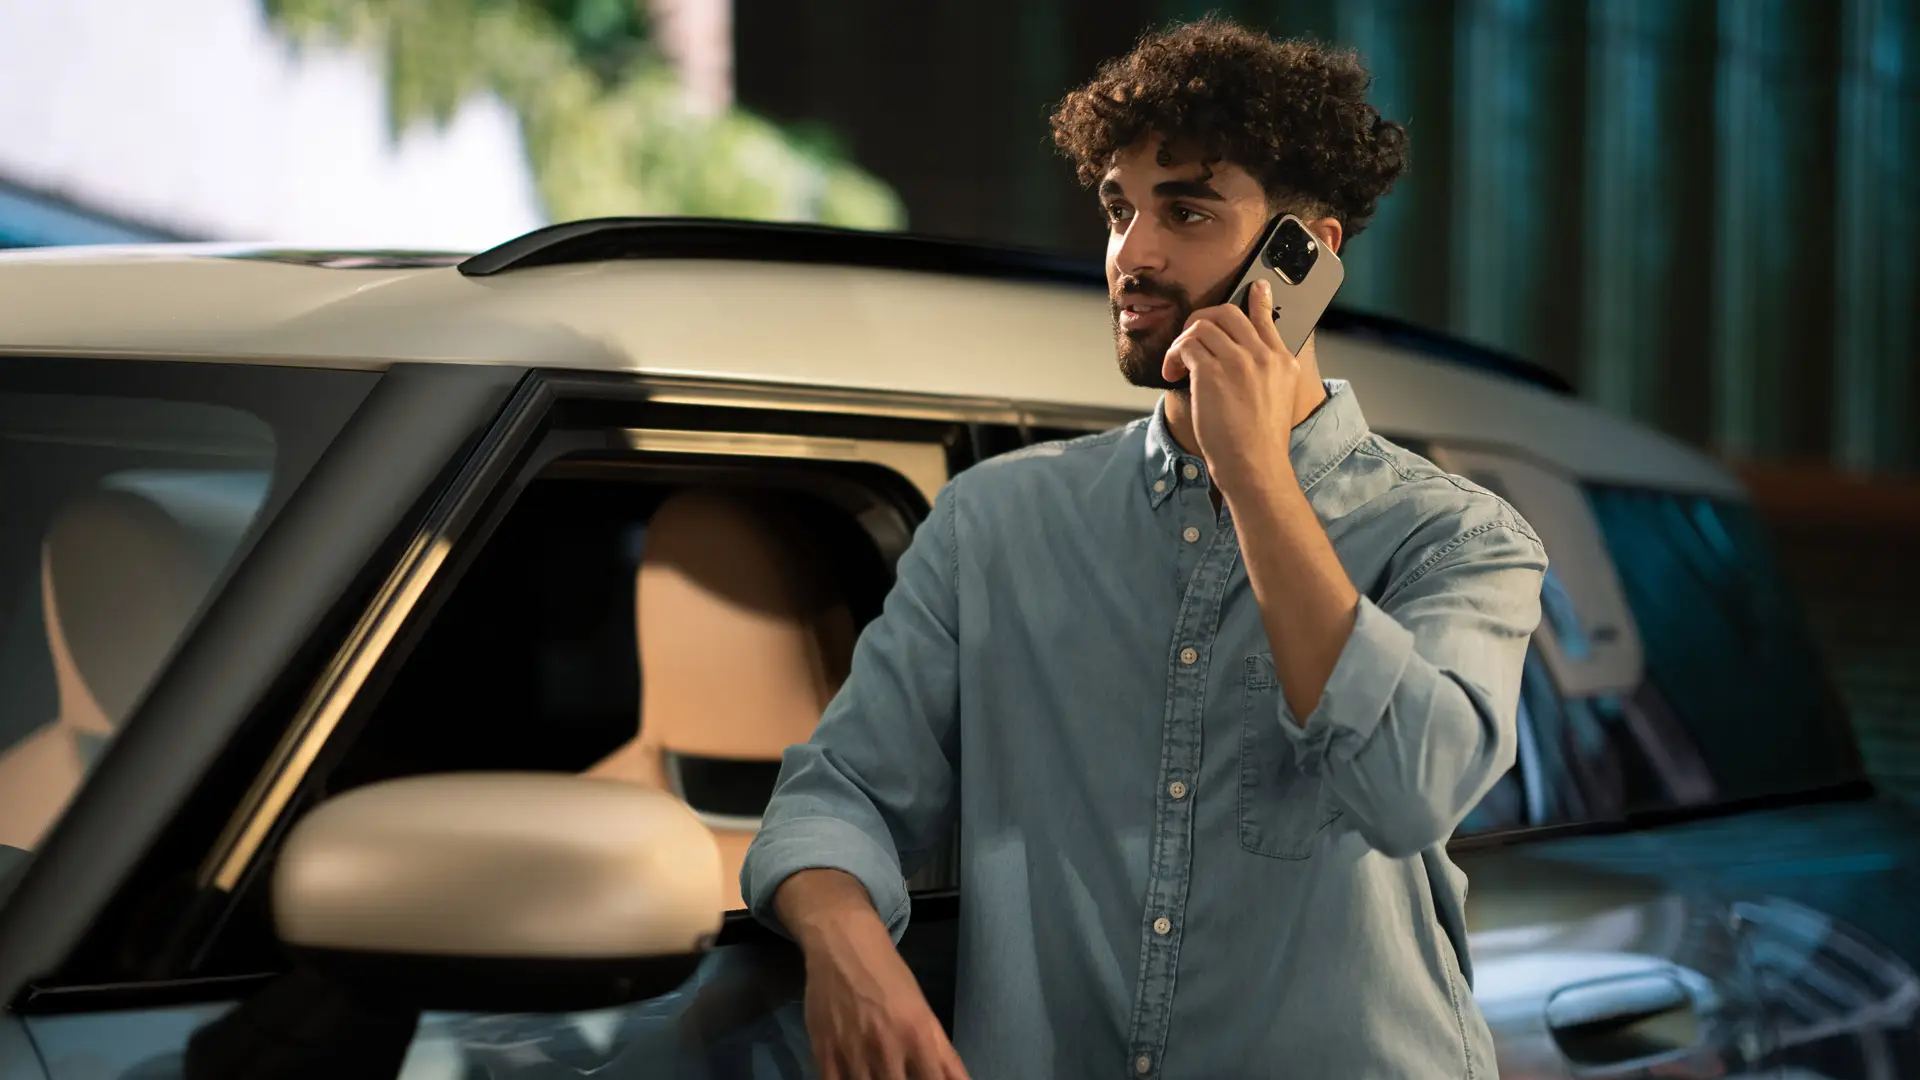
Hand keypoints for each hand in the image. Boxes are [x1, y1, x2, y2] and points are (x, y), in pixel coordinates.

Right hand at [800, 916, 968, 1079]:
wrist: (844, 945)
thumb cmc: (890, 979)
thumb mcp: (925, 1014)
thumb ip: (945, 1057)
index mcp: (919, 1037)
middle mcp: (887, 1049)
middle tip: (900, 1074)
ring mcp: (853, 1053)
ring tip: (878, 1074)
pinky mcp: (824, 1054)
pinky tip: (855, 1077)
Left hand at [1162, 278, 1301, 496]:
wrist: (1255, 466)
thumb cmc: (1260, 441)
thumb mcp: (1279, 398)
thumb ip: (1267, 371)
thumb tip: (1246, 357)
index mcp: (1282, 360)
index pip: (1267, 316)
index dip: (1258, 298)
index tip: (1255, 287)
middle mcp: (1262, 355)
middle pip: (1228, 312)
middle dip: (1202, 319)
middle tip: (1191, 336)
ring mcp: (1238, 361)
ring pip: (1202, 325)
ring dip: (1183, 341)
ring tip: (1179, 363)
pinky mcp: (1212, 372)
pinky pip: (1185, 346)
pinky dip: (1174, 356)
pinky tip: (1174, 373)